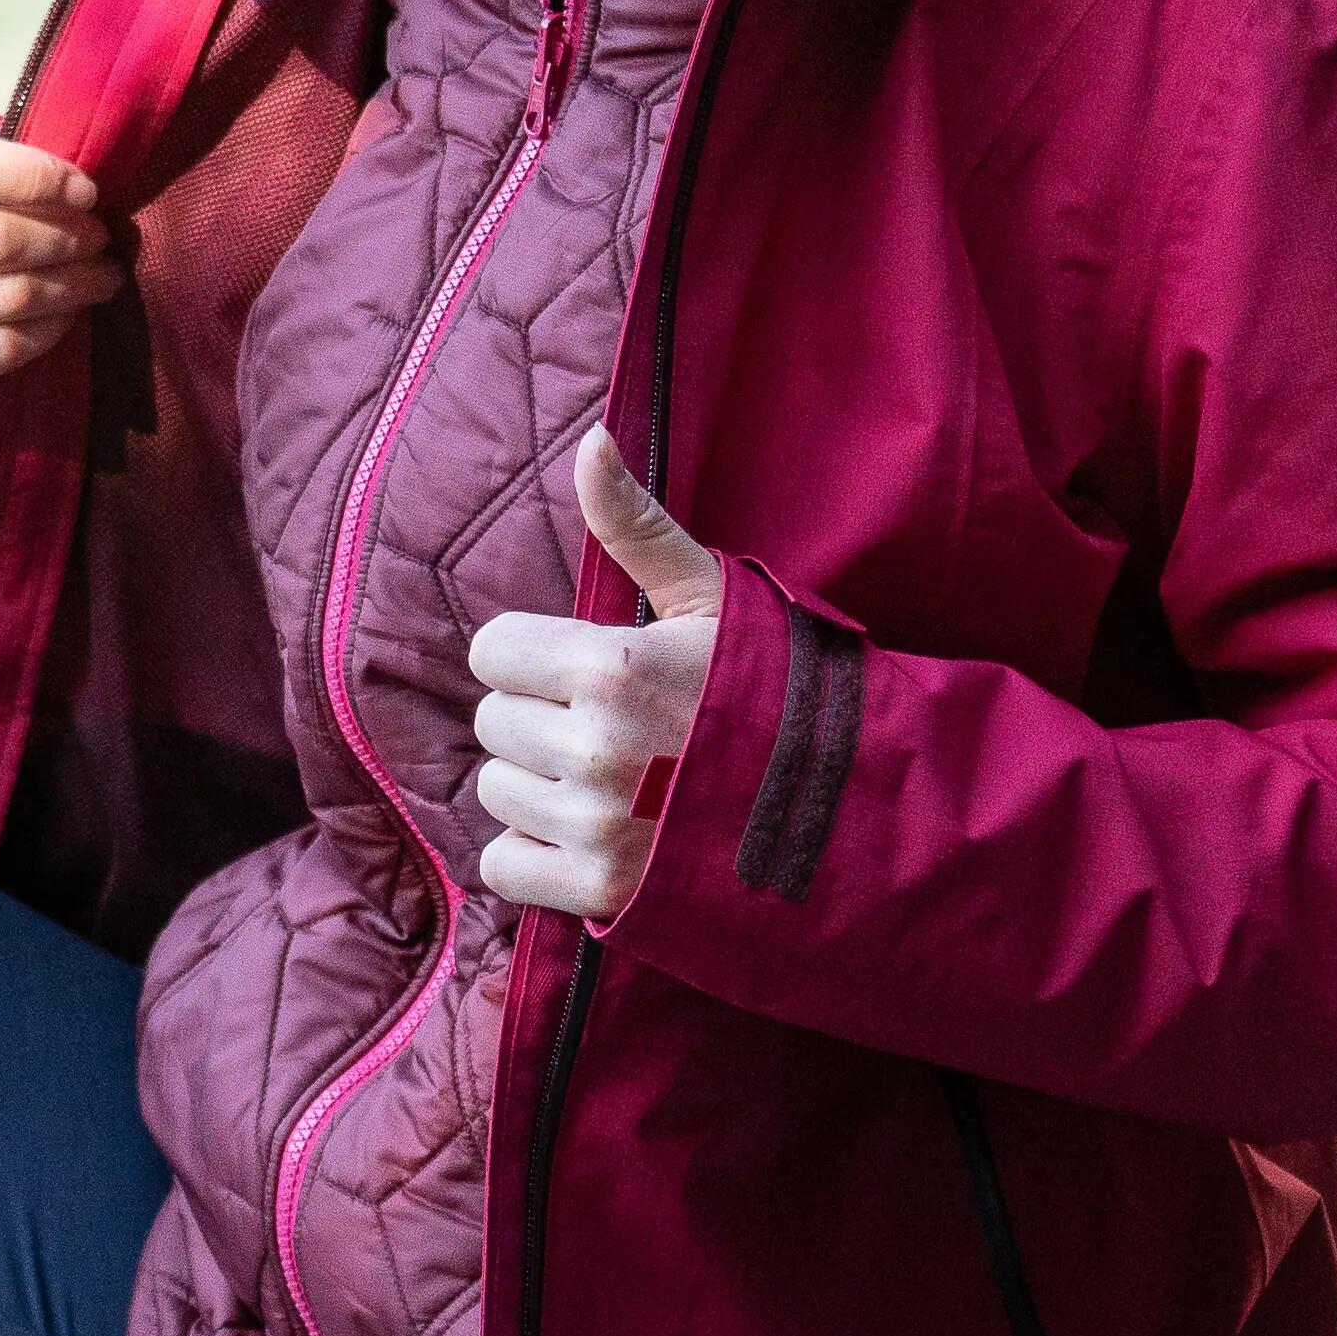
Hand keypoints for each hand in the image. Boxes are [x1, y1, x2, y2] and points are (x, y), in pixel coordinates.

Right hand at [0, 123, 117, 405]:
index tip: (85, 192)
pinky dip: (46, 331)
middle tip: (100, 240)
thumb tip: (78, 188)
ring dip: (70, 288)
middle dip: (66, 240)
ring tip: (99, 276)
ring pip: (3, 299)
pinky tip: (65, 314)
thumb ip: (0, 154)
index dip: (37, 178)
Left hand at [466, 427, 725, 926]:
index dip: (534, 658)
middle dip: (540, 721)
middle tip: (613, 730)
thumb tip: (590, 443)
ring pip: (495, 792)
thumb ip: (635, 527)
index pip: (493, 652)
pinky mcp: (595, 892)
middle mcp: (594, 747)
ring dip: (538, 788)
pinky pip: (501, 864)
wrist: (843, 807)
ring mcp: (594, 825)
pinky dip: (534, 855)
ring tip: (614, 782)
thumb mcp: (711, 597)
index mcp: (613, 665)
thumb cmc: (775, 690)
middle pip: (493, 723)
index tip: (586, 671)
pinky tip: (594, 836)